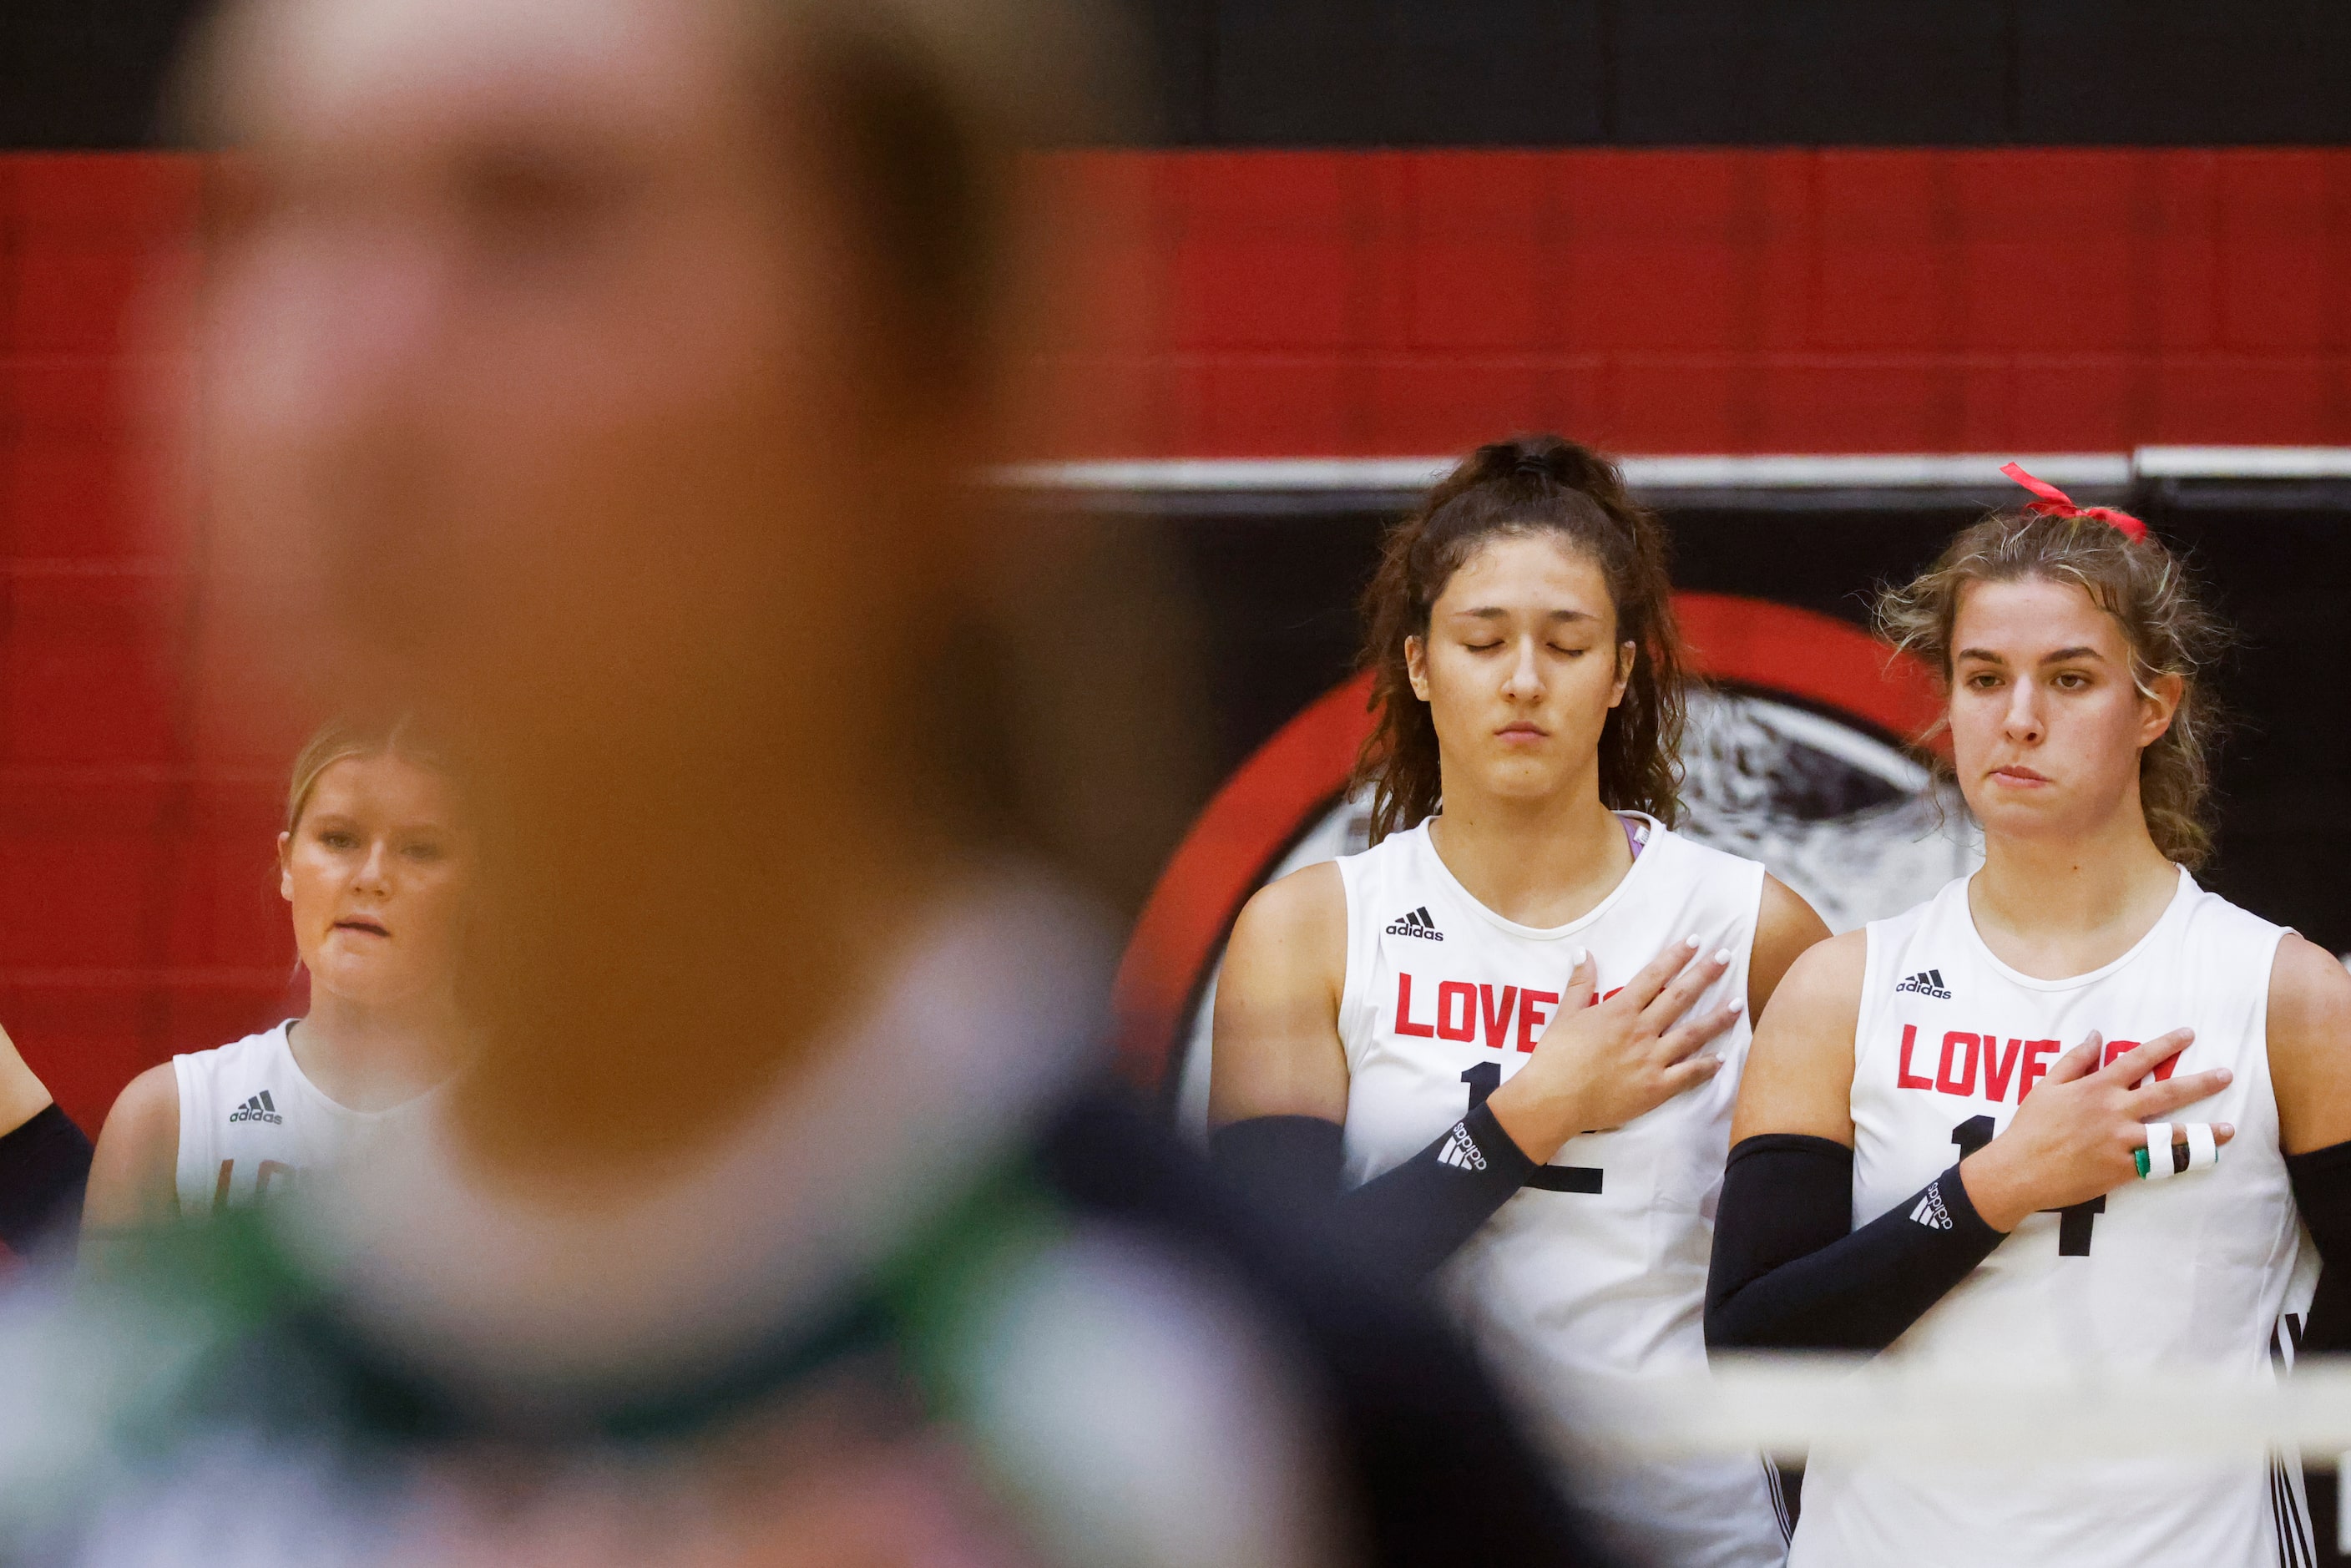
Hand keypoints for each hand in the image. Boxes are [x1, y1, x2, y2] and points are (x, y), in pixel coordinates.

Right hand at [1486, 935, 1742, 1163]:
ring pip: (1692, 1034)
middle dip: (1704, 974)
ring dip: (1717, 1017)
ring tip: (1739, 1003)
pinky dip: (1707, 1066)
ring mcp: (1652, 1060)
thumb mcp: (1564, 1015)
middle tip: (1726, 957)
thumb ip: (1580, 984)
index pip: (1654, 976)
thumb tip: (1585, 952)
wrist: (1554, 1099)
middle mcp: (1641, 1031)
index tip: (1694, 941)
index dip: (1675, 957)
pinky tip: (1723, 1058)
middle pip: (1680, 997)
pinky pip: (1688, 1074)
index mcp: (1619, 1011)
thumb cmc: (1555, 1057)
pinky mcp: (1656, 1088)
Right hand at [1958, 1030, 2233, 1231]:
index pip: (2138, 1059)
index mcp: (2096, 1087)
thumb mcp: (2046, 1086)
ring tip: (2229, 1128)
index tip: (2188, 1034)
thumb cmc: (2029, 1127)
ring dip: (2204, 1131)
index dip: (2165, 1045)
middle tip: (2226, 1075)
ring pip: (2173, 1133)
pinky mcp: (2123, 1168)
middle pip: (2167, 1092)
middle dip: (2201, 1082)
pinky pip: (2160, 1163)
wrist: (2020, 1170)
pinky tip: (2201, 1159)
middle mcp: (2114, 1111)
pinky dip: (2182, 1161)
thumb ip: (2074, 1060)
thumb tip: (2096, 1036)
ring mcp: (2121, 1141)